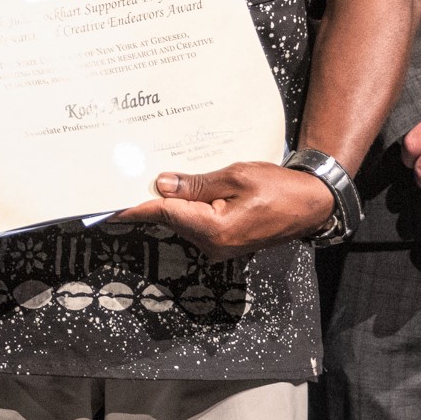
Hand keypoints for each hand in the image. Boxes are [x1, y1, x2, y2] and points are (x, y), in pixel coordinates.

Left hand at [118, 162, 335, 257]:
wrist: (312, 204)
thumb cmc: (280, 188)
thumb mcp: (237, 176)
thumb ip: (197, 183)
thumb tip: (162, 184)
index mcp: (213, 229)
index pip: (163, 214)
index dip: (134, 207)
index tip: (108, 204)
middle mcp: (211, 244)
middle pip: (170, 217)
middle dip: (152, 197)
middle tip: (132, 173)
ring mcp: (218, 246)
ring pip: (183, 219)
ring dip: (172, 200)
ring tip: (159, 173)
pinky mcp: (224, 241)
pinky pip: (197, 221)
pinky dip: (188, 205)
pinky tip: (185, 186)